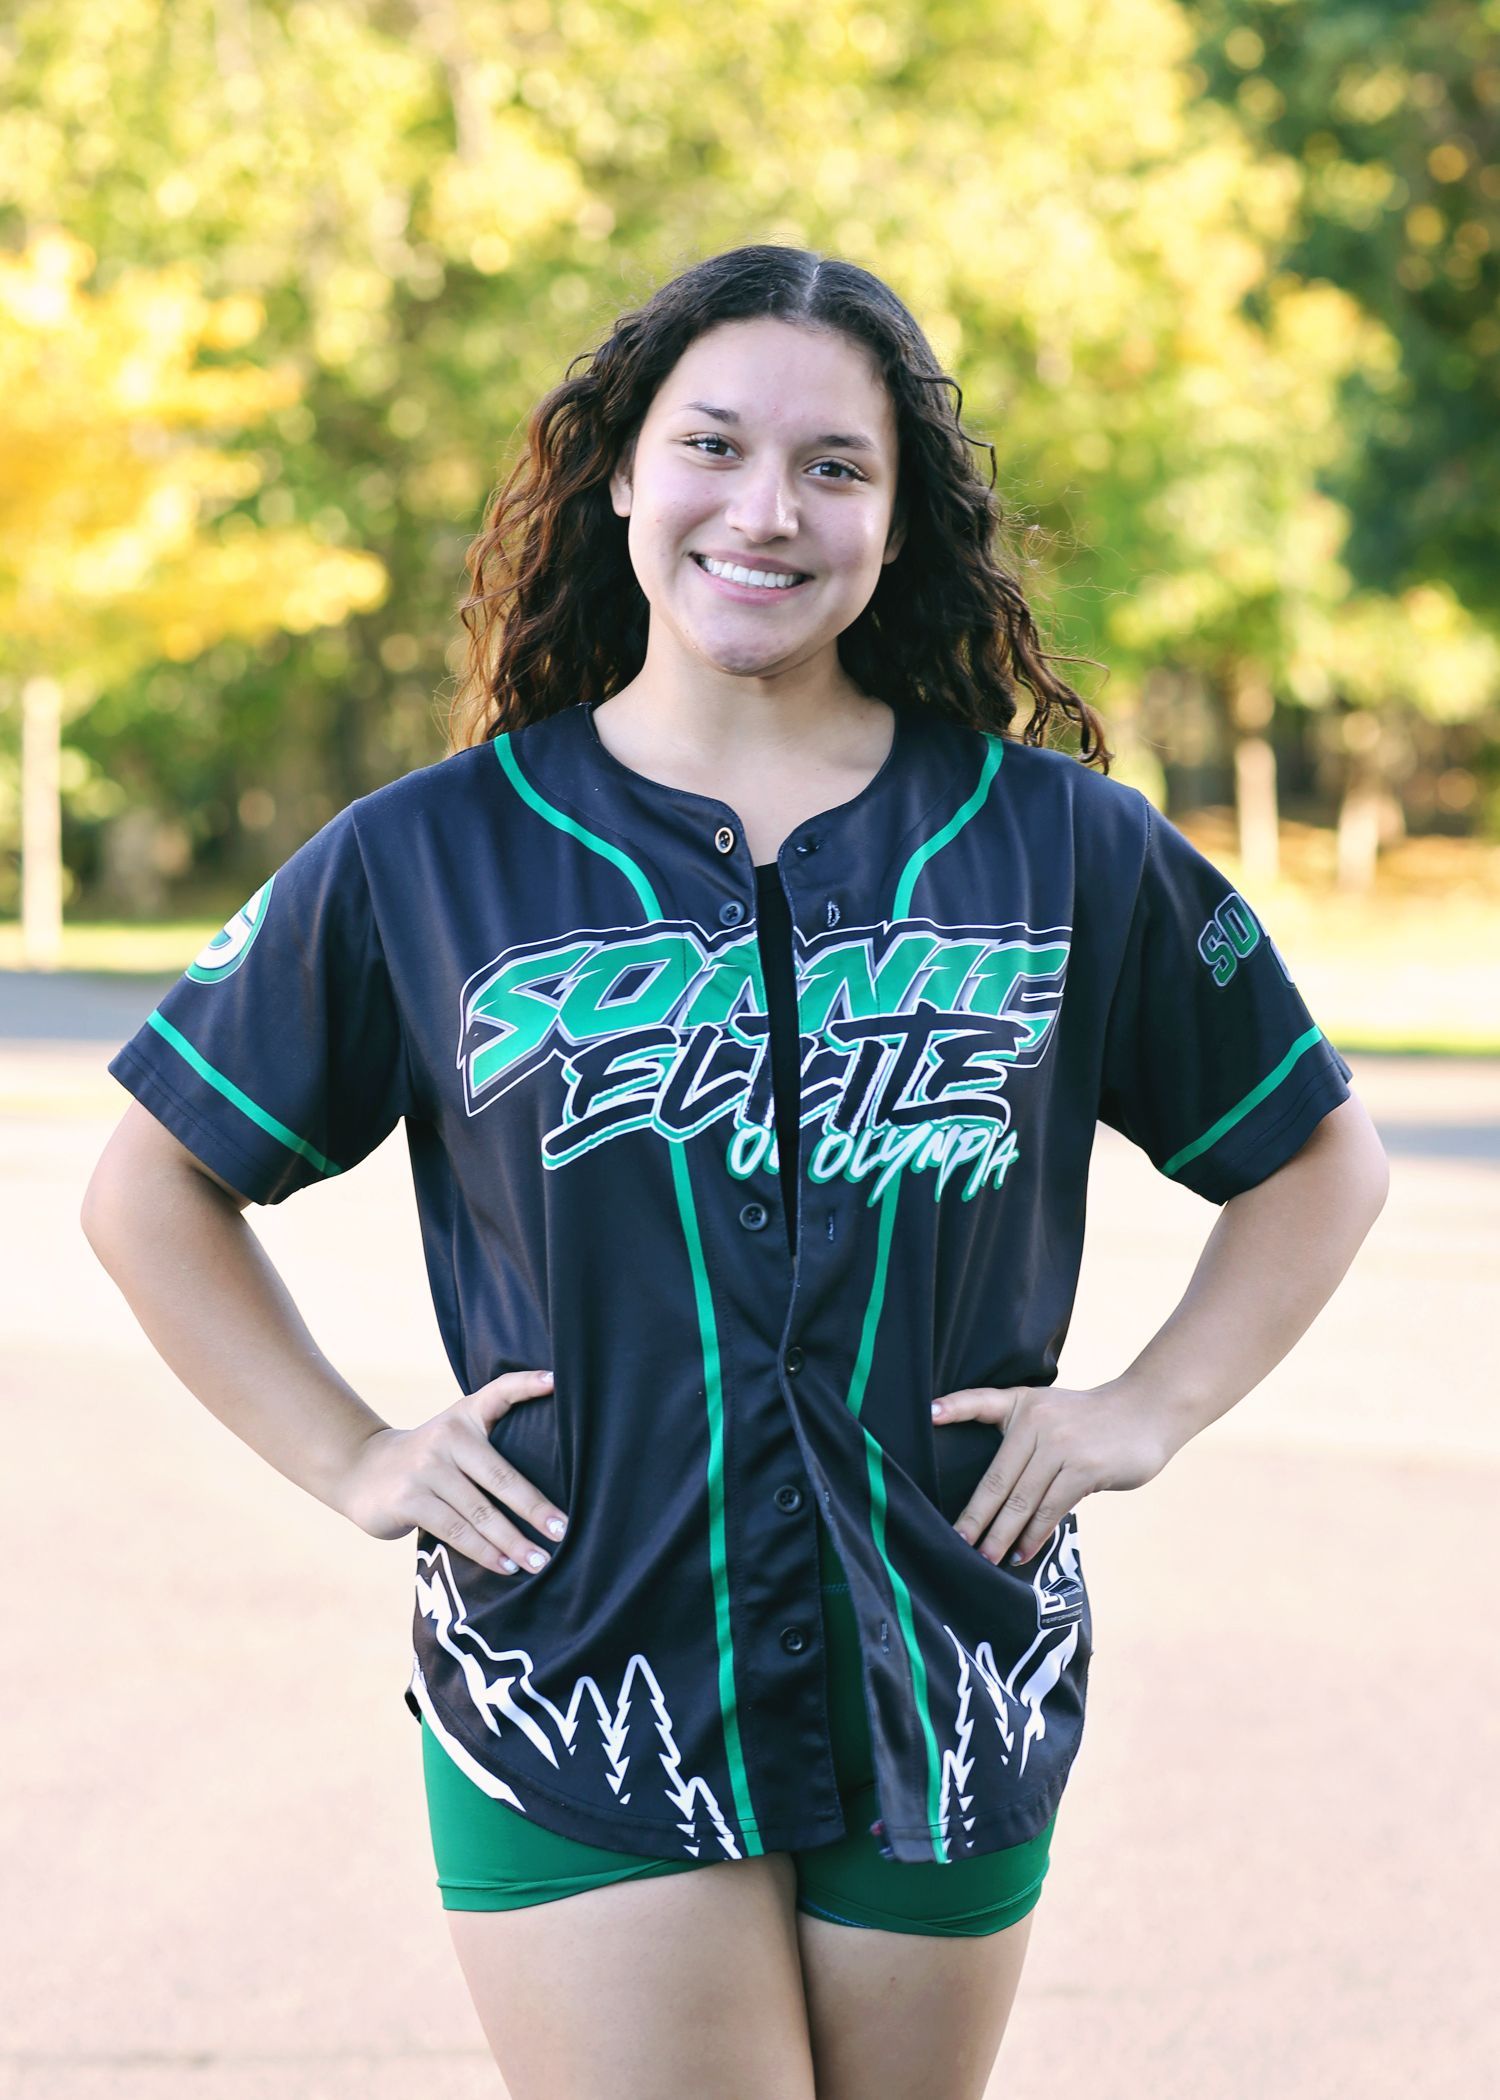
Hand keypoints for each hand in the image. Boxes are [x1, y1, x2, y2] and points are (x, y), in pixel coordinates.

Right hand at [337, 1368, 565, 1577]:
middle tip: (562, 1532)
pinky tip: (504, 1566)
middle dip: (535, 1509)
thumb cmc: (430, 1456)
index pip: (501, 1392)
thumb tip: (553, 1470)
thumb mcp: (456, 1431)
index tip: (557, 1381)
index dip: (529, 1383)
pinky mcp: (409, 1500)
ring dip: (512, 1542)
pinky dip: (484, 1553)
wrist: (361, 1470)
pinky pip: (456, 1531)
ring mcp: (426, 1469)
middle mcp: (447, 1436)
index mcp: (466, 1415)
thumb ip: (494, 1433)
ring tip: (538, 1561)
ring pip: (480, 1513)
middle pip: (502, 1477)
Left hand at [931, 1378, 1172, 1567]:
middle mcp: (1037, 1422)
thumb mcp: (1048, 1409)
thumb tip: (993, 1492)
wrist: (1145, 1411)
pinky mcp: (1085, 1468)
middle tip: (956, 1544)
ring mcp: (1062, 1446)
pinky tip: (1023, 1552)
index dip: (954, 1409)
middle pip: (997, 1477)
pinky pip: (1051, 1509)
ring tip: (987, 1558)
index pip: (980, 1404)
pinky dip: (1035, 1535)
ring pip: (1023, 1500)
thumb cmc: (1088, 1418)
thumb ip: (1020, 1434)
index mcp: (1022, 1405)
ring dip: (1003, 1534)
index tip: (929, 1417)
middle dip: (975, 1516)